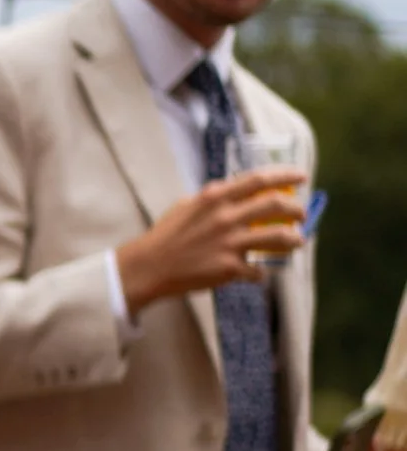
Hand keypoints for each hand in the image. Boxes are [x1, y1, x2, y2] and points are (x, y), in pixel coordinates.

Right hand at [114, 168, 304, 314]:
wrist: (149, 267)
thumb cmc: (166, 236)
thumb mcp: (187, 206)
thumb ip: (213, 198)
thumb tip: (235, 191)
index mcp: (215, 197)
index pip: (259, 180)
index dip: (285, 176)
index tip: (301, 177)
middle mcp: (226, 217)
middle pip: (277, 205)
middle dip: (297, 209)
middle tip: (301, 215)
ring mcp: (229, 243)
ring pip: (280, 237)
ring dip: (294, 239)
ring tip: (296, 242)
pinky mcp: (229, 268)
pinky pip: (258, 270)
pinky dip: (260, 273)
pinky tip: (256, 274)